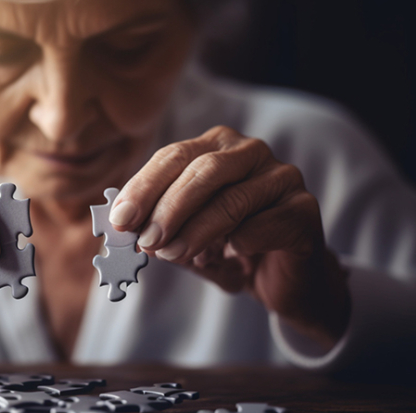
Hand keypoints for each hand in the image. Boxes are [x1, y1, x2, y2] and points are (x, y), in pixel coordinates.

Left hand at [110, 125, 349, 347]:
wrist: (280, 278)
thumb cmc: (226, 248)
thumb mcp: (183, 236)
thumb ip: (157, 226)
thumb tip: (123, 226)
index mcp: (215, 147)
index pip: (174, 157)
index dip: (144, 187)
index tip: (120, 219)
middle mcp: (250, 152)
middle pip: (203, 171)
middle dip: (169, 207)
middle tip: (147, 240)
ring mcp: (282, 177)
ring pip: (232, 199)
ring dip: (196, 231)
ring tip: (172, 255)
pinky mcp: (305, 209)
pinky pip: (266, 224)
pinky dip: (240, 243)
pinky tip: (231, 256)